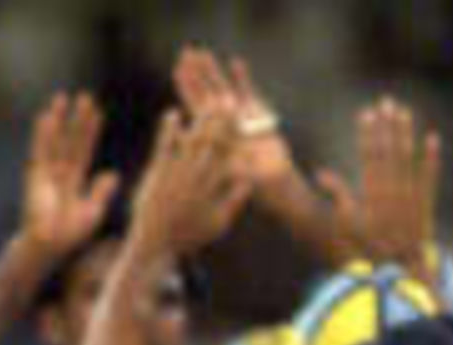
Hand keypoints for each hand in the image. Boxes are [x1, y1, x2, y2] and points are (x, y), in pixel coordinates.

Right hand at [20, 93, 119, 263]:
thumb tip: (114, 173)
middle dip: (78, 119)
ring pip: (55, 140)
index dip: (91, 131)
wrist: (49, 245)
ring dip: (59, 119)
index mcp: (76, 178)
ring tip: (62, 97)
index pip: (85, 149)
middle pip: (71, 139)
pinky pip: (40, 150)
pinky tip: (46, 117)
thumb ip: (101, 192)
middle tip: (85, 96)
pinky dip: (43, 134)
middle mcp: (61, 170)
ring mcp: (47, 170)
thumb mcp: (93, 212)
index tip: (98, 112)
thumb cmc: (70, 234)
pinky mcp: (35, 175)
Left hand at [130, 108, 250, 259]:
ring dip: (200, 121)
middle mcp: (197, 180)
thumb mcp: (218, 223)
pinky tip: (173, 113)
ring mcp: (177, 176)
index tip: (244, 121)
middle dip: (221, 122)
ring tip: (208, 101)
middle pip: (213, 145)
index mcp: (212, 191)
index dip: (236, 138)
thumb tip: (249, 181)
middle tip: (228, 100)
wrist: (157, 244)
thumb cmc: (189, 236)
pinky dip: (169, 130)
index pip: (228, 159)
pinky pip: (165, 147)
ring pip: (192, 143)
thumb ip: (234, 201)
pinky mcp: (158, 173)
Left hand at [173, 45, 296, 198]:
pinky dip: (243, 78)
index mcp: (212, 135)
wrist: (275, 184)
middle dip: (197, 73)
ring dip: (214, 70)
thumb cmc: (251, 184)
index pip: (196, 106)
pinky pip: (248, 91)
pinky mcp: (259, 113)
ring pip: (224, 88)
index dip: (187, 88)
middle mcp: (223, 122)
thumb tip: (199, 147)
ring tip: (203, 52)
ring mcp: (240, 115)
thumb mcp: (229, 172)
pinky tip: (237, 62)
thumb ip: (213, 157)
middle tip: (186, 51)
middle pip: (206, 93)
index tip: (177, 70)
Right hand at [316, 96, 439, 284]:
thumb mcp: (348, 223)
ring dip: (406, 133)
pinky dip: (432, 159)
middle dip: (387, 124)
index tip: (367, 112)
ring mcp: (410, 197)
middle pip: (389, 151)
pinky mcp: (426, 205)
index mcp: (372, 194)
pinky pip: (430, 178)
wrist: (400, 270)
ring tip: (404, 112)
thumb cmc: (371, 248)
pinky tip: (432, 138)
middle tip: (387, 101)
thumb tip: (318, 173)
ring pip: (408, 159)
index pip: (369, 155)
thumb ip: (337, 194)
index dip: (368, 132)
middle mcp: (392, 191)